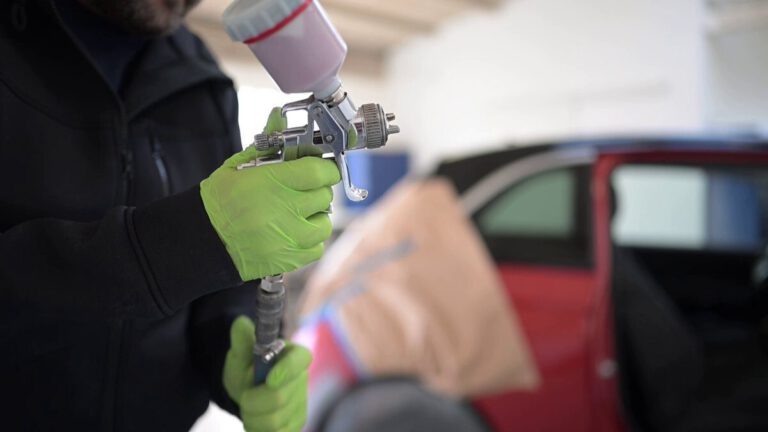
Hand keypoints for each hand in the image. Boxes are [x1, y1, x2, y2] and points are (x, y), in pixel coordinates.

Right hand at [200, 108, 339, 280]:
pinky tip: (293, 232)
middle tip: (300, 190)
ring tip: (296, 213)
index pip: (319, 171)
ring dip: (315, 216)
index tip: (322, 169)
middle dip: (316, 190)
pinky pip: (317, 246)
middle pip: (324, 196)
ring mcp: (289, 238)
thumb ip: (266, 143)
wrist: (202, 240)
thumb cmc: (220, 201)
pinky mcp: (289, 259)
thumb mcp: (239, 166)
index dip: (325, 168)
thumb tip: (278, 117)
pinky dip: (310, 239)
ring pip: (325, 222)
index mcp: (273, 183)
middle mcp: (285, 211)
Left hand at [224, 316, 311, 431]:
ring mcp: (301, 403)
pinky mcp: (296, 423)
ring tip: (249, 406)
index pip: (300, 360)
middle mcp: (303, 379)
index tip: (268, 379)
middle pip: (279, 398)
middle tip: (244, 395)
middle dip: (253, 400)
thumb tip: (240, 323)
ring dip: (252, 416)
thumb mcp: (241, 354)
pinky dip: (259, 428)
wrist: (247, 388)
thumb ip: (242, 341)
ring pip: (274, 420)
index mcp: (294, 355)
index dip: (287, 371)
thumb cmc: (247, 368)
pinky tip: (257, 418)